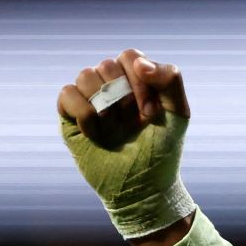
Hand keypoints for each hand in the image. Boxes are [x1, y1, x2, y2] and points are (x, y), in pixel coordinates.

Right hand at [57, 49, 195, 245]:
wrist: (142, 187)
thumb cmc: (162, 151)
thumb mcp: (178, 114)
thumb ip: (171, 80)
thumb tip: (139, 63)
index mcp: (137, 81)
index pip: (129, 57)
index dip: (140, 81)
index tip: (150, 112)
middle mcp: (111, 86)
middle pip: (106, 65)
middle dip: (125, 98)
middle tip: (134, 124)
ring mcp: (90, 99)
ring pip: (86, 76)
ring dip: (106, 107)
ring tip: (115, 130)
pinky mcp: (69, 116)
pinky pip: (67, 94)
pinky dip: (85, 114)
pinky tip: (96, 134)